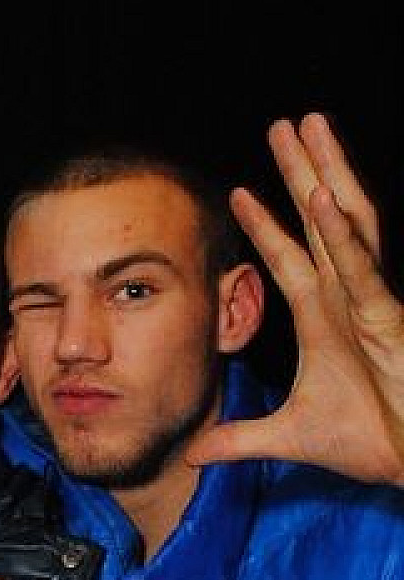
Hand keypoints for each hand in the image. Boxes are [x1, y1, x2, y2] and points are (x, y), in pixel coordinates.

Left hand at [187, 112, 403, 484]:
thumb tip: (195, 455)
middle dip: (302, 171)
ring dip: (326, 175)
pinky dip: (342, 235)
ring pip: (347, 223)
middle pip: (319, 221)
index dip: (263, 224)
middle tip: (284, 124)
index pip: (287, 258)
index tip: (235, 191)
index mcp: (323, 317)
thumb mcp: (286, 438)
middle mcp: (347, 298)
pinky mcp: (389, 319)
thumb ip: (240, 440)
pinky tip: (323, 201)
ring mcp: (370, 302)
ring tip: (310, 128)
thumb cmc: (369, 441)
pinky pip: (363, 269)